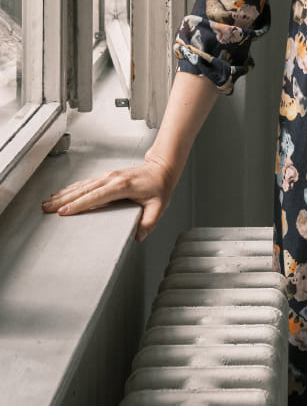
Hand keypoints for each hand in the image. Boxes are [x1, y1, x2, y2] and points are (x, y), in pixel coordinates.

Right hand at [42, 152, 174, 241]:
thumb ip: (149, 222)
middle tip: (46, 208)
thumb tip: (138, 236)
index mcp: (122, 186)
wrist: (161, 169)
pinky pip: (86, 183)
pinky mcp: (107, 176)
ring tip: (48, 202)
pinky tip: (62, 194)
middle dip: (63, 200)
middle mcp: (112, 178)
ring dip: (64, 194)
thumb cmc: (159, 187)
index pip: (95, 197)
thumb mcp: (158, 206)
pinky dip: (71, 189)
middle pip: (83, 190)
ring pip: (82, 185)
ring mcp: (108, 176)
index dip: (79, 205)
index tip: (63, 212)